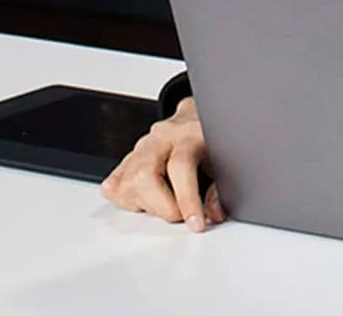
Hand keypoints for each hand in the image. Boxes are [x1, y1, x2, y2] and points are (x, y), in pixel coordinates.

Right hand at [100, 96, 226, 231]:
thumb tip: (213, 213)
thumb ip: (220, 187)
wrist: (196, 118)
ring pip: (126, 183)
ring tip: (168, 204)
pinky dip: (130, 200)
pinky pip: (115, 185)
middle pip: (144, 175)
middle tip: (180, 215)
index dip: (187, 200)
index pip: (180, 167)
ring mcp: (140, 148)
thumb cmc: (211, 139)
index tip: (196, 224)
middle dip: (163, 206)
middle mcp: (159, 139)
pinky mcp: (127, 160)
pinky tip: (149, 198)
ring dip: (148, 205)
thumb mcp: (226, 158)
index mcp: (188, 134)